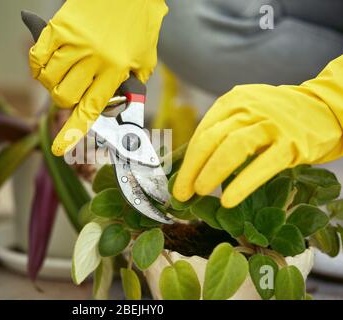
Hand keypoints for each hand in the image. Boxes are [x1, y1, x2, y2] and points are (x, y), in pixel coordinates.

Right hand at [29, 0, 167, 155]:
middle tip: (71, 89)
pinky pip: (36, 56)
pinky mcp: (59, 28)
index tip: (59, 149)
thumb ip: (132, 85)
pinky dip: (36, 64)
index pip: (90, 109)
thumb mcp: (144, 59)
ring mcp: (74, 43)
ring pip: (48, 79)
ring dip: (50, 82)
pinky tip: (45, 61)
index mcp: (116, 70)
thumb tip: (118, 105)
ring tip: (61, 72)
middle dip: (64, 100)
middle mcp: (94, 58)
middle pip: (64, 97)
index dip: (73, 131)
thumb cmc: (138, 25)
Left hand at [173, 55, 342, 207]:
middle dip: (192, 169)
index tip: (178, 182)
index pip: (202, 133)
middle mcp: (248, 108)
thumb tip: (191, 166)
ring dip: (211, 172)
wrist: (325, 108)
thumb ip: (222, 132)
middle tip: (182, 193)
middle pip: (210, 139)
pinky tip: (228, 200)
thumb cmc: (276, 118)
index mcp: (232, 101)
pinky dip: (242, 184)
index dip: (187, 161)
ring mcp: (271, 124)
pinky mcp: (293, 142)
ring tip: (199, 192)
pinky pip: (263, 165)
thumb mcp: (246, 114)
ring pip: (232, 148)